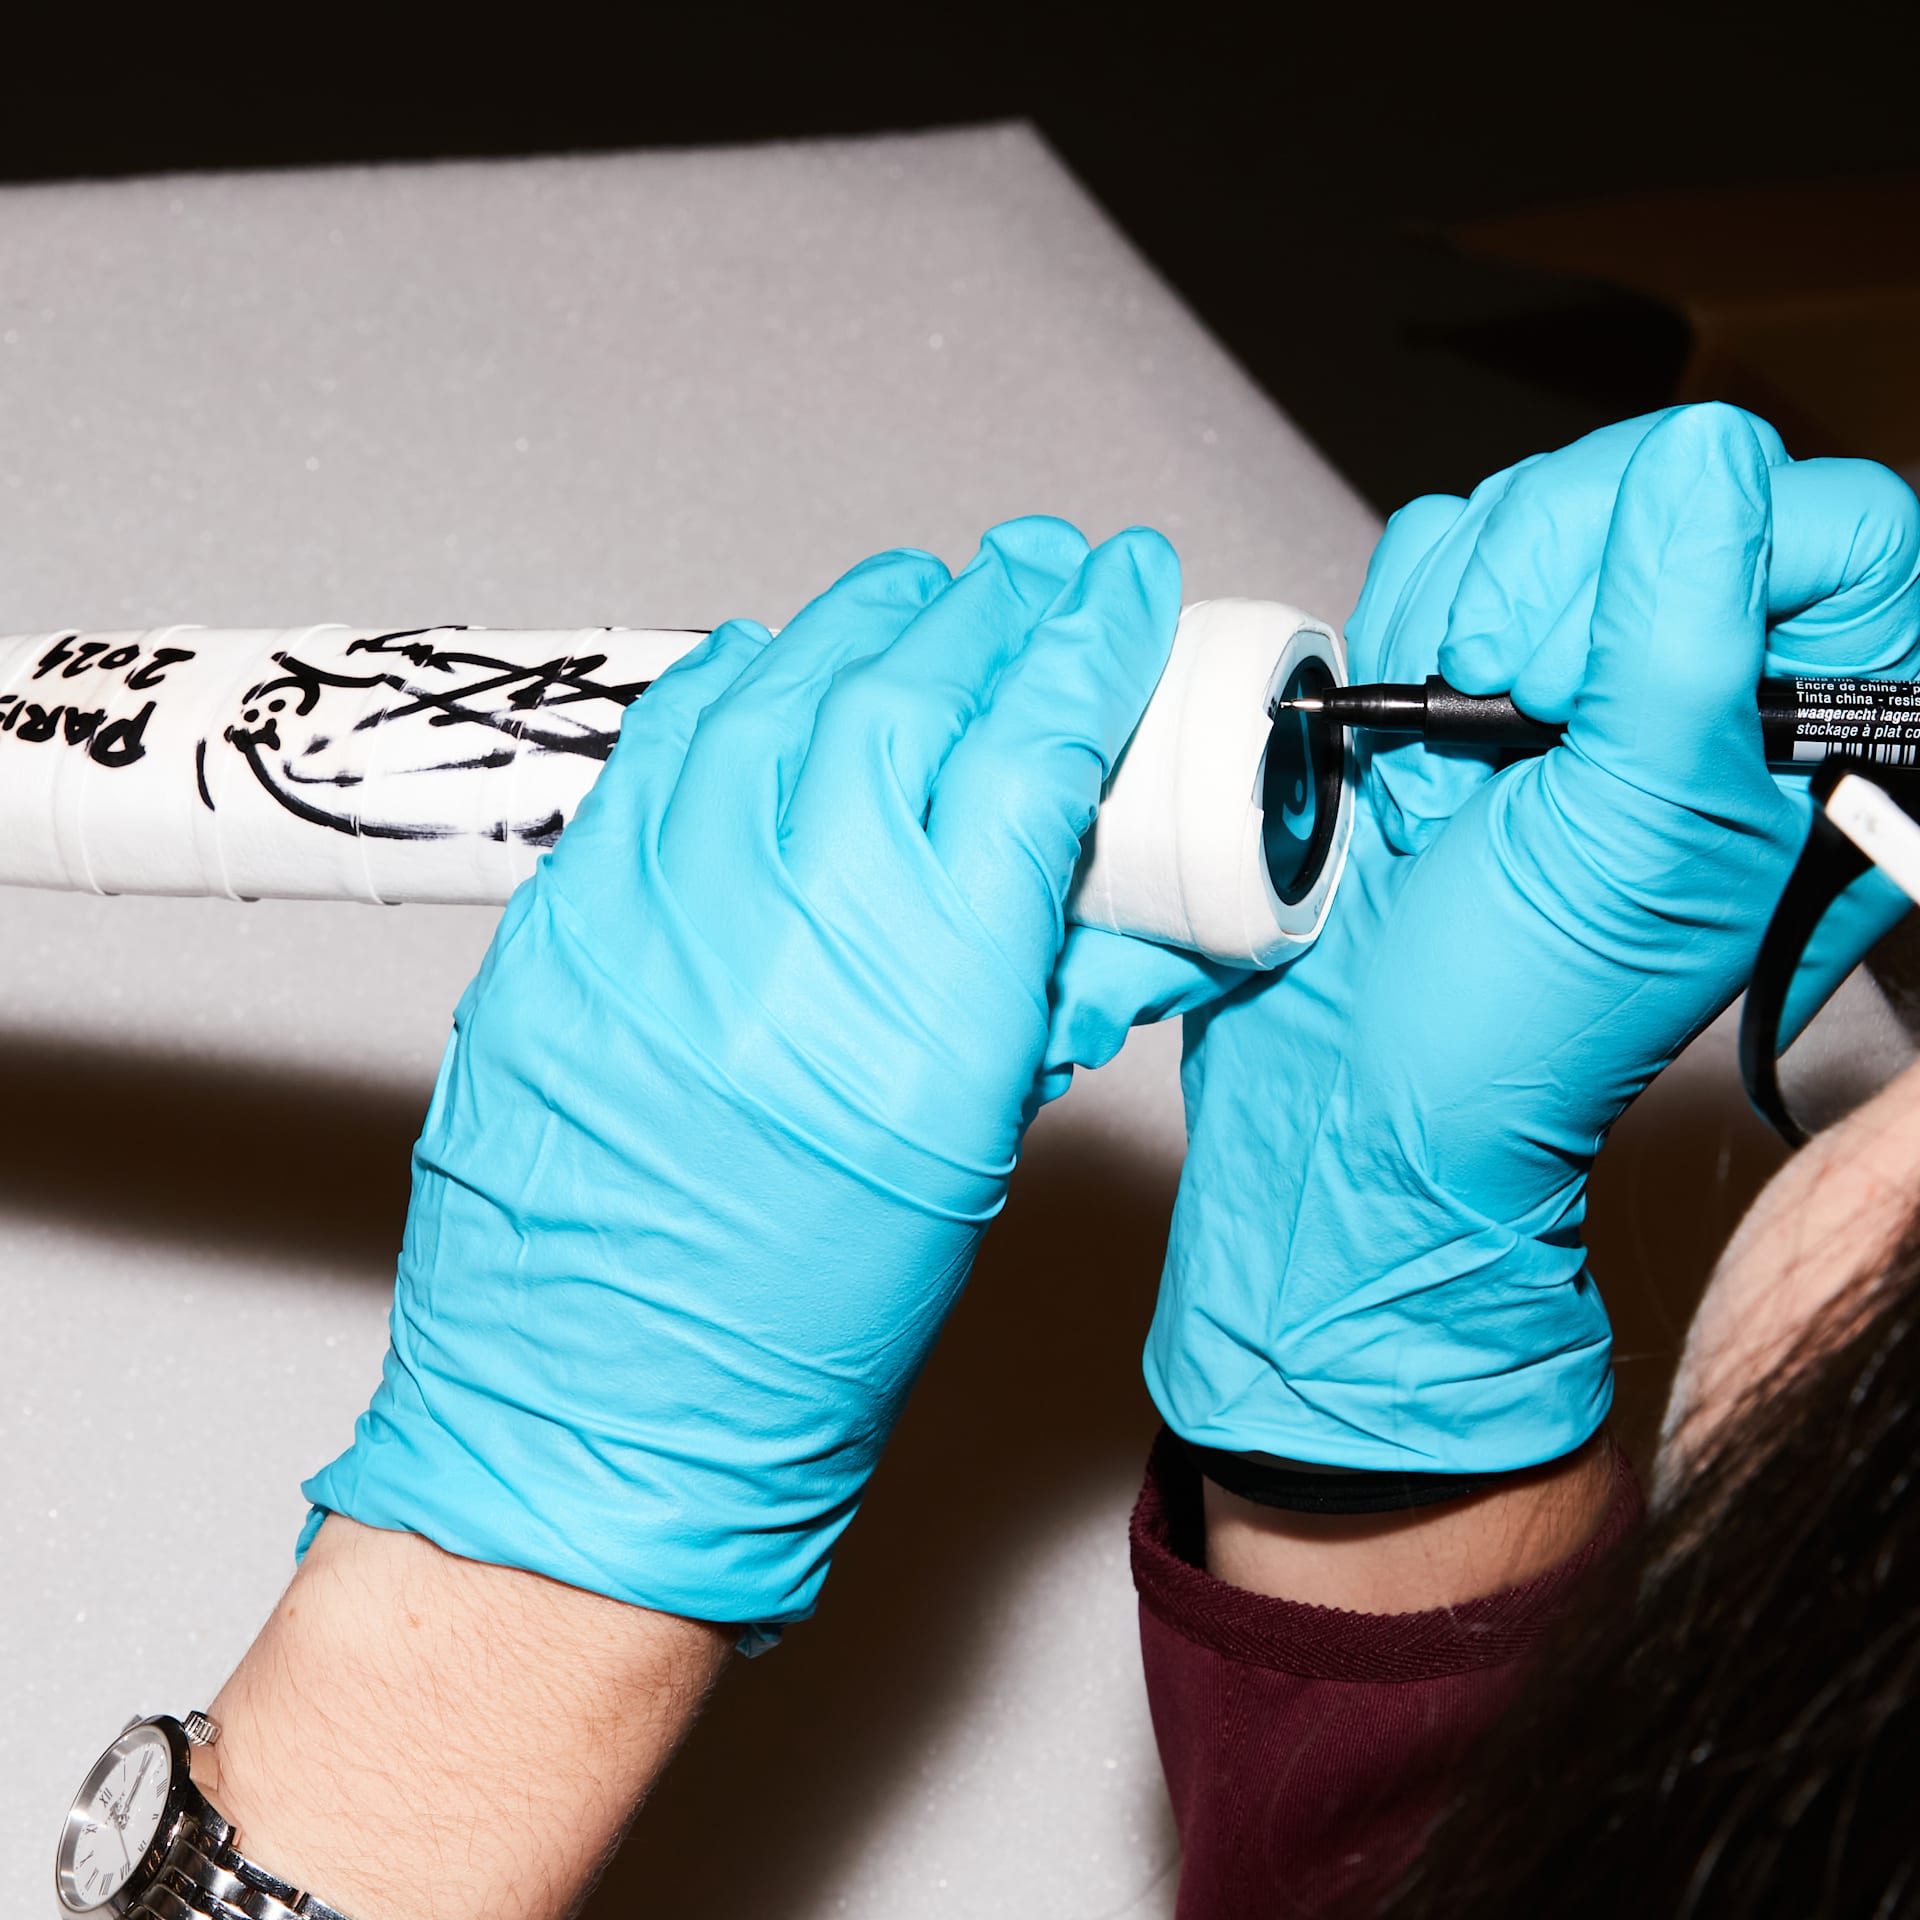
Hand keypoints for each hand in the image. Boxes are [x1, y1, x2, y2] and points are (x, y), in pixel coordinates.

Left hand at [303, 515, 1181, 1627]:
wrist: (603, 1418)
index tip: (1120, 595)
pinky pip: (660, 753)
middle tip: (1040, 569)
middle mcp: (787, 936)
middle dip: (992, 609)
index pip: (1028, 756)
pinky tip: (780, 656)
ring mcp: (654, 916)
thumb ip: (1045, 999)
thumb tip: (1119, 896)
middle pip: (908, 693)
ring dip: (868, 621)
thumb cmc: (796, 1334)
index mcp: (923, 1010)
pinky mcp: (562, 923)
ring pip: (777, 691)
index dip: (1088, 652)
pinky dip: (734, 682)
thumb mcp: (968, 1161)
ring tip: (927, 593)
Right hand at [1146, 405, 1919, 1472]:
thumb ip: (1681, 641)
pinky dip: (1401, 636)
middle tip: (1510, 721)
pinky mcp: (1473, 655)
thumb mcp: (1629, 834)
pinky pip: (1442, 550)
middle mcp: (1709, 685)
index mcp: (1811, 734)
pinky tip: (1413, 752)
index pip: (1822, 518)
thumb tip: (1702, 461)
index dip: (1692, 560)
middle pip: (1658, 484)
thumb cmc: (1508, 1017)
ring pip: (1537, 503)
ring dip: (1459, 629)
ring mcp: (1584, 664)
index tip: (1594, 681)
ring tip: (1458, 769)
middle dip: (1544, 595)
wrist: (1354, 1079)